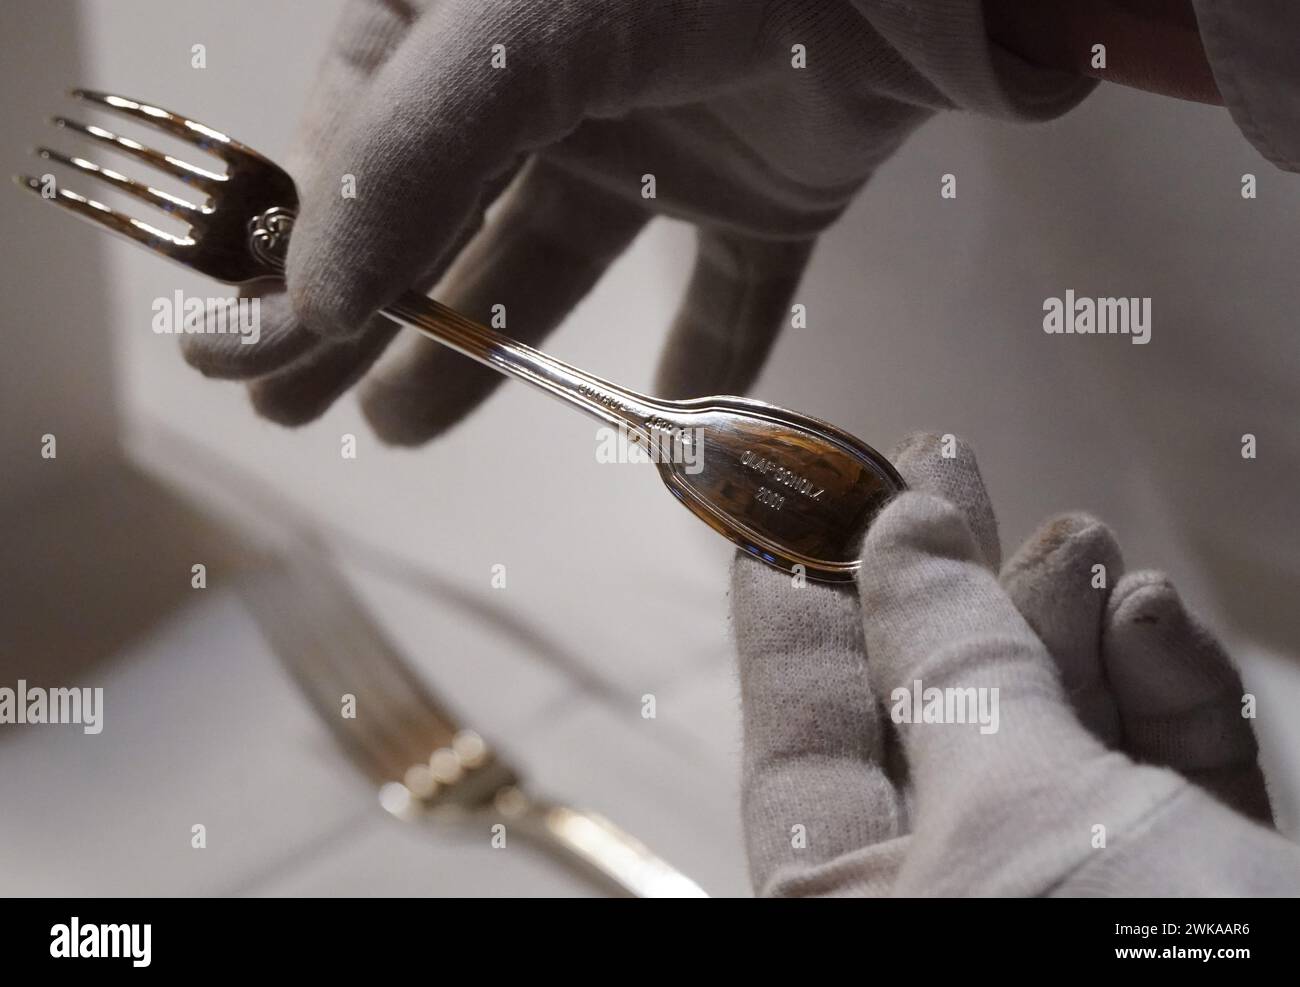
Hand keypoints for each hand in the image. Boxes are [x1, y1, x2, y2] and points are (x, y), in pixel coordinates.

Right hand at [179, 0, 1091, 439]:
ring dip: (481, 352)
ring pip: (552, 264)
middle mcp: (559, 80)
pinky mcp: (769, 192)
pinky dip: (705, 365)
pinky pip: (727, 292)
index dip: (308, 239)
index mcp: (475, 16)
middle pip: (439, 215)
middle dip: (362, 311)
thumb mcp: (518, 31)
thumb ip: (411, 156)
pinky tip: (668, 434)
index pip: (363, 136)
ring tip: (396, 429)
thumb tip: (306, 296)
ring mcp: (664, 139)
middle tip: (288, 408)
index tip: (263, 340)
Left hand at [730, 432, 1299, 894]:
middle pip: (933, 722)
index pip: (804, 745)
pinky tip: (1154, 619)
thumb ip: (959, 674)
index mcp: (868, 915)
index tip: (787, 515)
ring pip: (1058, 739)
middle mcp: (962, 911)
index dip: (796, 620)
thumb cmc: (1148, 977)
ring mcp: (1084, 909)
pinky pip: (1167, 783)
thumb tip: (900, 542)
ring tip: (1078, 539)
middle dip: (948, 592)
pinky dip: (1165, 695)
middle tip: (946, 470)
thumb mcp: (1022, 816)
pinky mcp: (1204, 903)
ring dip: (1068, 627)